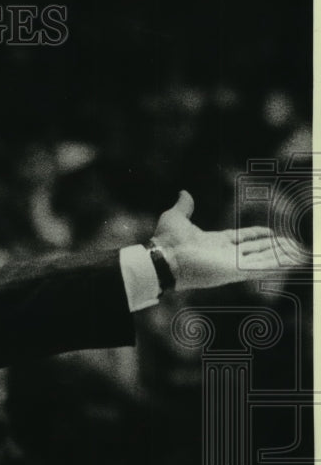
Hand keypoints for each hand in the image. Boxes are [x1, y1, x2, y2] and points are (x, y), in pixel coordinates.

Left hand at [151, 190, 303, 291]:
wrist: (163, 256)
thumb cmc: (167, 240)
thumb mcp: (176, 217)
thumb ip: (184, 206)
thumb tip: (184, 193)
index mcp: (215, 242)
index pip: (243, 239)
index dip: (258, 236)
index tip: (271, 233)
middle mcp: (226, 255)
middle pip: (257, 251)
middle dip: (276, 248)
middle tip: (294, 245)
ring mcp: (232, 264)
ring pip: (264, 259)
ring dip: (282, 256)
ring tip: (300, 253)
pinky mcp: (235, 271)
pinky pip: (262, 268)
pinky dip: (279, 265)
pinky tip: (294, 262)